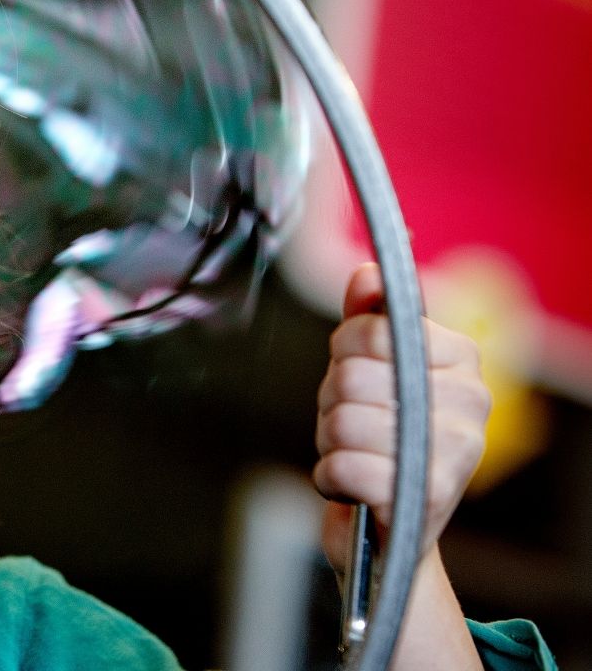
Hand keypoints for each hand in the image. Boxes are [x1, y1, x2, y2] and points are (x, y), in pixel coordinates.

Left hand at [314, 262, 490, 567]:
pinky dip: (331, 478)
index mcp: (461, 359)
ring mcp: (456, 447)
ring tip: (358, 455)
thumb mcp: (370, 372)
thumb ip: (369, 319)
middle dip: (333, 404)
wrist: (393, 529)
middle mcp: (471, 399)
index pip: (368, 331)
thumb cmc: (380, 440)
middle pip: (349, 376)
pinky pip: (344, 466)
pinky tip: (352, 486)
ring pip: (342, 421)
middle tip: (356, 426)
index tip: (362, 383)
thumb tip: (368, 272)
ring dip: (331, 443)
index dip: (343, 358)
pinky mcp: (429, 494)